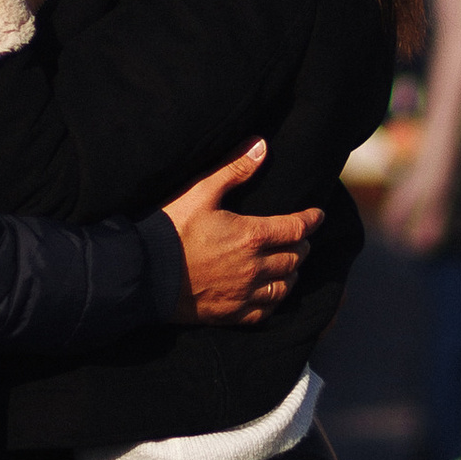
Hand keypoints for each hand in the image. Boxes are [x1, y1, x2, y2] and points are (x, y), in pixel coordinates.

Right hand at [161, 141, 322, 324]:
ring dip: (292, 273)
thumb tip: (261, 145)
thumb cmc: (171, 229)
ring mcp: (244, 294)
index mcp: (252, 235)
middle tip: (300, 238)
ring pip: (284, 287)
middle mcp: (255, 267)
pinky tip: (271, 295)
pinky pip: (264, 312)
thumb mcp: (201, 191)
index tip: (318, 215)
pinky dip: (274, 302)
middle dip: (302, 245)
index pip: (296, 228)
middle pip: (294, 258)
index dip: (311, 220)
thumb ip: (234, 169)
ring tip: (290, 265)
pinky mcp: (230, 314)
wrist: (142, 273)